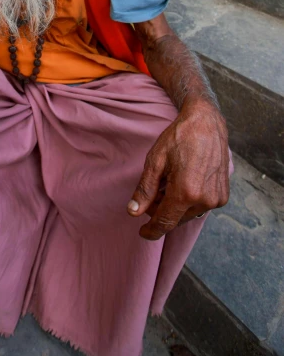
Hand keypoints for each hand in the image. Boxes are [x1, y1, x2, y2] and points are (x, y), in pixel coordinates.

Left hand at [127, 100, 229, 239]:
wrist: (206, 123)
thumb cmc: (179, 138)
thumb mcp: (155, 161)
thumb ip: (145, 190)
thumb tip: (133, 212)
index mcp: (185, 193)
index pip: (165, 223)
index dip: (151, 230)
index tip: (142, 232)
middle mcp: (204, 200)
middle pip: (176, 220)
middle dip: (161, 212)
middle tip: (153, 194)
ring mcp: (216, 199)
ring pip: (188, 214)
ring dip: (175, 206)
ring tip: (167, 183)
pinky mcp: (223, 195)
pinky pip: (201, 206)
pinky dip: (189, 201)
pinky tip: (182, 183)